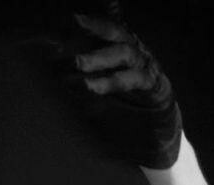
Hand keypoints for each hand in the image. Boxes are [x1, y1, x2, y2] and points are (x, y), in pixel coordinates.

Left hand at [63, 9, 182, 170]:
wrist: (157, 142)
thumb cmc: (128, 115)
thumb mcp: (101, 93)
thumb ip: (84, 77)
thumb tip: (56, 69)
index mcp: (126, 50)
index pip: (112, 25)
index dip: (101, 12)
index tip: (75, 10)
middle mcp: (138, 54)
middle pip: (118, 31)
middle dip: (97, 24)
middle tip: (74, 20)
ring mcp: (148, 69)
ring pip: (125, 52)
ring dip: (99, 56)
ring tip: (77, 63)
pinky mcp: (156, 88)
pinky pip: (134, 79)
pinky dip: (111, 81)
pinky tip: (91, 86)